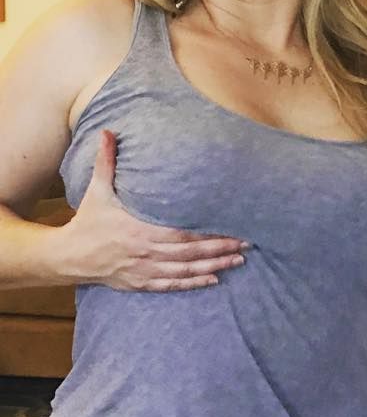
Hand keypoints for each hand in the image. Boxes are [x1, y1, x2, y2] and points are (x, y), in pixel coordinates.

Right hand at [57, 130, 247, 291]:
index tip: (232, 226)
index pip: (182, 232)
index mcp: (139, 229)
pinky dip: (193, 284)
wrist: (67, 256)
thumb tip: (107, 131)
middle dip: (220, 248)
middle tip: (247, 243)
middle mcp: (145, 252)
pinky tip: (214, 280)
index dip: (208, 232)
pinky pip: (171, 285)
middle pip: (190, 252)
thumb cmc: (87, 220)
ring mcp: (143, 270)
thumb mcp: (97, 190)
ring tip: (238, 260)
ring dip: (214, 266)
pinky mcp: (140, 283)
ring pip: (185, 270)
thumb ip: (106, 162)